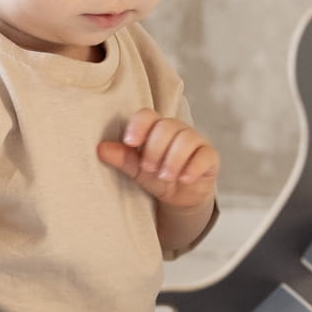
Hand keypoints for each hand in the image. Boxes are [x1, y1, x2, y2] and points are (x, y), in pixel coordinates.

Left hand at [97, 108, 219, 211]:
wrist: (180, 195)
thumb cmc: (156, 175)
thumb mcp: (136, 169)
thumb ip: (122, 158)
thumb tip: (101, 149)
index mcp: (155, 127)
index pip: (147, 115)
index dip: (139, 125)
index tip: (130, 142)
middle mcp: (177, 129)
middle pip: (166, 126)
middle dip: (155, 149)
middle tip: (148, 168)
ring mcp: (195, 140)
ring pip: (186, 139)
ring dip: (173, 160)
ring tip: (164, 177)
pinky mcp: (210, 156)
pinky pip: (204, 155)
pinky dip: (193, 167)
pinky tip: (183, 179)